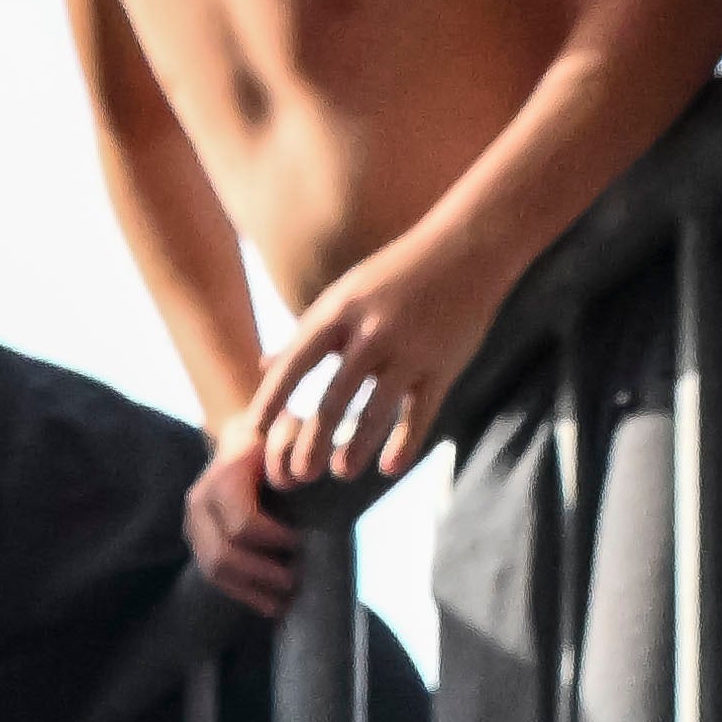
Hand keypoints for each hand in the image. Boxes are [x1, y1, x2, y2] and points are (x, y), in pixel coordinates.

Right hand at [179, 417, 299, 607]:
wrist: (243, 441)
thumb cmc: (276, 441)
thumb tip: (303, 483)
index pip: (242, 524)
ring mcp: (193, 525)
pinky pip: (214, 577)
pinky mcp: (197, 544)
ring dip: (252, 591)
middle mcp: (199, 502)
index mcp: (223, 477)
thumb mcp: (289, 436)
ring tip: (285, 602)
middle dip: (262, 573)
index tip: (302, 543)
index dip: (274, 540)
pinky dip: (244, 593)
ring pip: (214, 571)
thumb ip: (296, 456)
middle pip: (223, 554)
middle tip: (295, 581)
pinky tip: (271, 604)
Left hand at [246, 207, 533, 497]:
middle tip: (300, 474)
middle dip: (314, 440)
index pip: (297, 362)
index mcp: (340, 313)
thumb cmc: (397, 274)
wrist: (467, 247)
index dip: (273, 398)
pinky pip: (421, 415)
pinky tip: (389, 469)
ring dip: (356, 448)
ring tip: (341, 472)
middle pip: (334, 398)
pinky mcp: (442, 366)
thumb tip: (264, 364)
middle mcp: (371, 332)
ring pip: (376, 411)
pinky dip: (405, 445)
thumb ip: (306, 334)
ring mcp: (409, 350)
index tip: (254, 431)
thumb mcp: (345, 295)